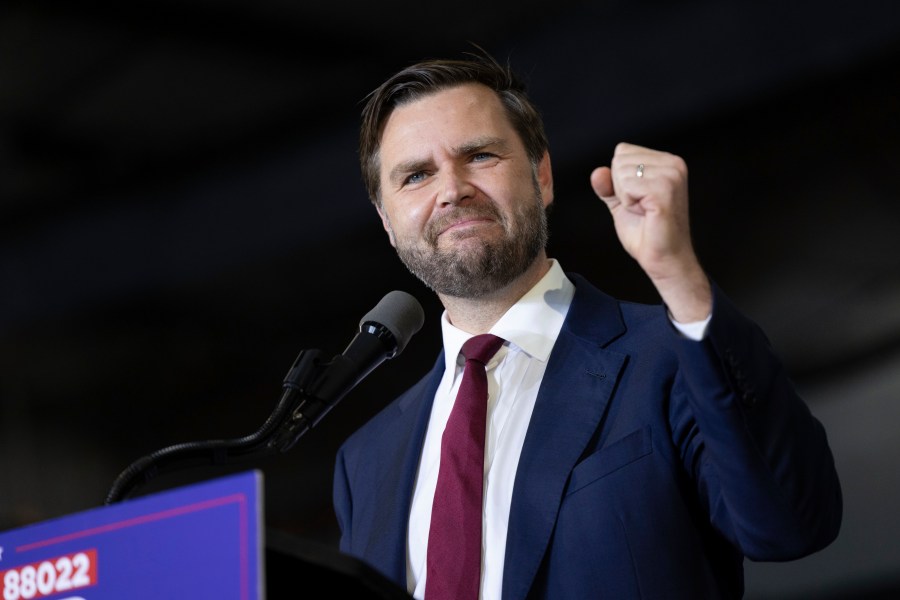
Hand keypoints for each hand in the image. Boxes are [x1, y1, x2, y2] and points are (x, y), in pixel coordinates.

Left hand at [590, 142, 710, 321]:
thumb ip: (607, 185)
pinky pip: (627, 186)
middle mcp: (673, 164)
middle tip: (641, 207)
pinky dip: (628, 203)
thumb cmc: (647, 232)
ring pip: (621, 171)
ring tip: (644, 211)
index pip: (622, 151)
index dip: (620, 179)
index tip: (638, 199)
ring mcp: (671, 175)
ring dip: (625, 196)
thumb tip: (597, 172)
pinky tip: (645, 213)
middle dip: (621, 188)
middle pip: (620, 159)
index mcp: (667, 162)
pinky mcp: (665, 190)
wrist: (663, 258)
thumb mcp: (621, 202)